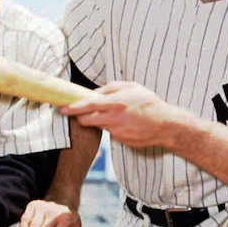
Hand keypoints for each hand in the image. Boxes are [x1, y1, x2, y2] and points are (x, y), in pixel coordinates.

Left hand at [63, 81, 177, 148]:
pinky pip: (109, 132)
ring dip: (99, 120)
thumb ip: (110, 87)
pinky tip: (123, 123)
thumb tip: (94, 92)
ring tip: (113, 115)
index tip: (63, 109)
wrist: (165, 125)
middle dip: (80, 117)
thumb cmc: (149, 103)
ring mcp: (116, 131)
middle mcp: (113, 118)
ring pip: (98, 125)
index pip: (87, 105)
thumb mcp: (132, 87)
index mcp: (115, 102)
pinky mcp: (119, 139)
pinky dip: (111, 127)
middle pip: (86, 120)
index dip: (73, 108)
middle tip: (79, 114)